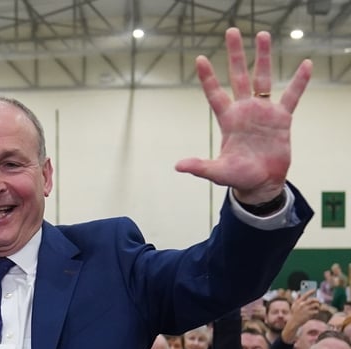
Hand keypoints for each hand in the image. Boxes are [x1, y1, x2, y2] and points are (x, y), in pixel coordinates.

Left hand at [175, 28, 311, 203]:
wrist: (261, 183)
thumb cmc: (238, 176)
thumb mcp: (218, 172)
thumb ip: (200, 167)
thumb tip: (178, 167)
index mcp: (227, 119)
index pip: (215, 94)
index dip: (208, 77)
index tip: (200, 58)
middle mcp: (244, 111)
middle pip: (238, 76)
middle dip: (235, 54)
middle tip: (231, 31)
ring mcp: (263, 112)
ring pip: (263, 79)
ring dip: (262, 57)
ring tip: (262, 34)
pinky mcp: (281, 119)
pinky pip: (292, 96)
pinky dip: (298, 82)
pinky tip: (305, 64)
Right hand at [291, 289, 319, 325]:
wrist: (294, 321)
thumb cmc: (295, 313)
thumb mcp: (294, 305)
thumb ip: (297, 298)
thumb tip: (299, 292)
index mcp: (298, 302)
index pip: (305, 295)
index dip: (310, 292)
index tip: (314, 289)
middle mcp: (302, 304)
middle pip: (313, 300)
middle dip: (317, 301)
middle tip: (318, 302)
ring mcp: (306, 309)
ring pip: (316, 305)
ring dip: (317, 307)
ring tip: (316, 308)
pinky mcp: (309, 314)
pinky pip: (316, 311)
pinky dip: (316, 312)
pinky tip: (314, 313)